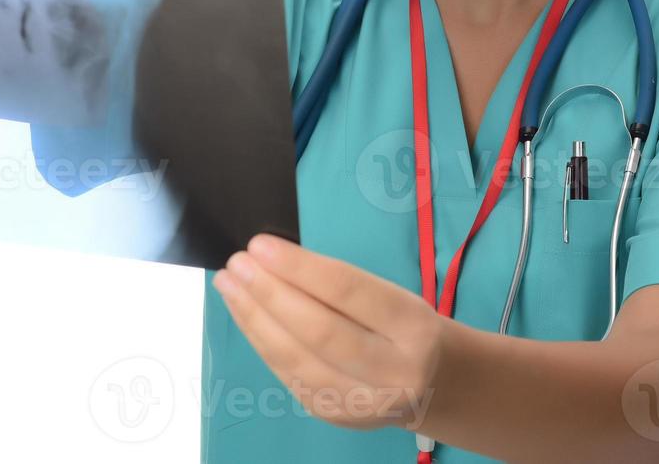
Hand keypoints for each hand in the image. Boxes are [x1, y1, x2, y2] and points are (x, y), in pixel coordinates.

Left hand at [213, 234, 447, 433]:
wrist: (430, 385)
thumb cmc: (401, 326)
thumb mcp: (393, 297)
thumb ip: (342, 286)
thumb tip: (275, 261)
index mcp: (414, 327)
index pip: (349, 292)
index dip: (300, 268)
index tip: (260, 244)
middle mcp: (394, 370)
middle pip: (320, 330)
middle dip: (270, 294)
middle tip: (238, 263)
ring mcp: (363, 400)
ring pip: (297, 358)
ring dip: (254, 318)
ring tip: (229, 284)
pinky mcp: (335, 414)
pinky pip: (289, 374)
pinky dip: (261, 341)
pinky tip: (244, 314)